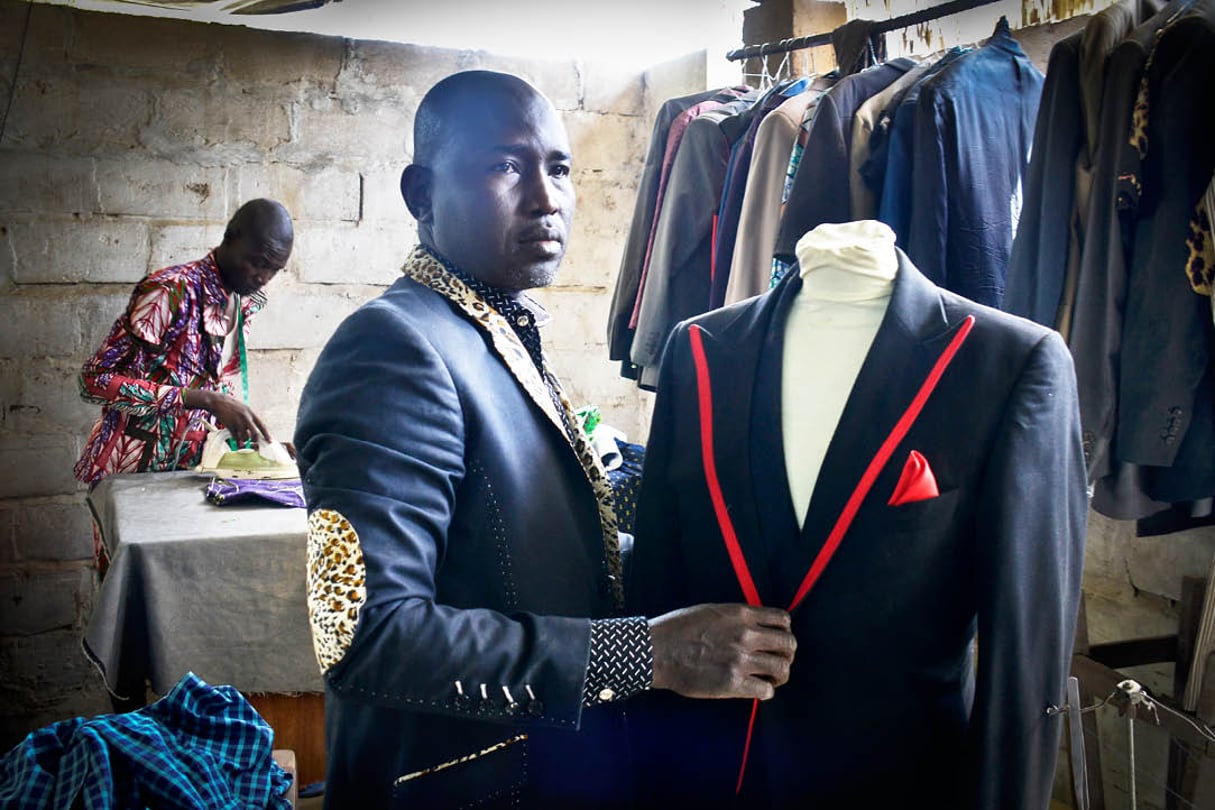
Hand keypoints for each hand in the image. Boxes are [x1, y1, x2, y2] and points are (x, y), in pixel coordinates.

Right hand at [184, 389, 271, 445]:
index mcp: (251, 413)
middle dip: (255, 440)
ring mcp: (238, 422)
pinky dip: (236, 439)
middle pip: (255, 434)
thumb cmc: (231, 406)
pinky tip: (235, 435)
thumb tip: (254, 430)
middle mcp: (246, 418)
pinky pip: (236, 437)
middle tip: (253, 442)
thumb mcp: (244, 409)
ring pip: (245, 437)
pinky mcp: (230, 426)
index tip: (270, 441)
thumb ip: (249, 418)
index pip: (262, 425)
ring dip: (244, 439)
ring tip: (240, 435)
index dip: (267, 434)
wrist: (217, 402)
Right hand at [649, 603, 795, 700]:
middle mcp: (746, 635)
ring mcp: (740, 660)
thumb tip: (754, 626)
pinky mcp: (733, 683)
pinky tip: (754, 690)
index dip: (784, 632)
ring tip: (769, 680)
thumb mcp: (711, 611)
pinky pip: (766, 691)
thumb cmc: (677, 629)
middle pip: (789, 645)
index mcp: (741, 614)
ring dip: (779, 676)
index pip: (783, 620)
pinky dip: (765, 692)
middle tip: (776, 663)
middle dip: (786, 655)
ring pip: (782, 669)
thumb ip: (737, 618)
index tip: (776, 641)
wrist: (656, 650)